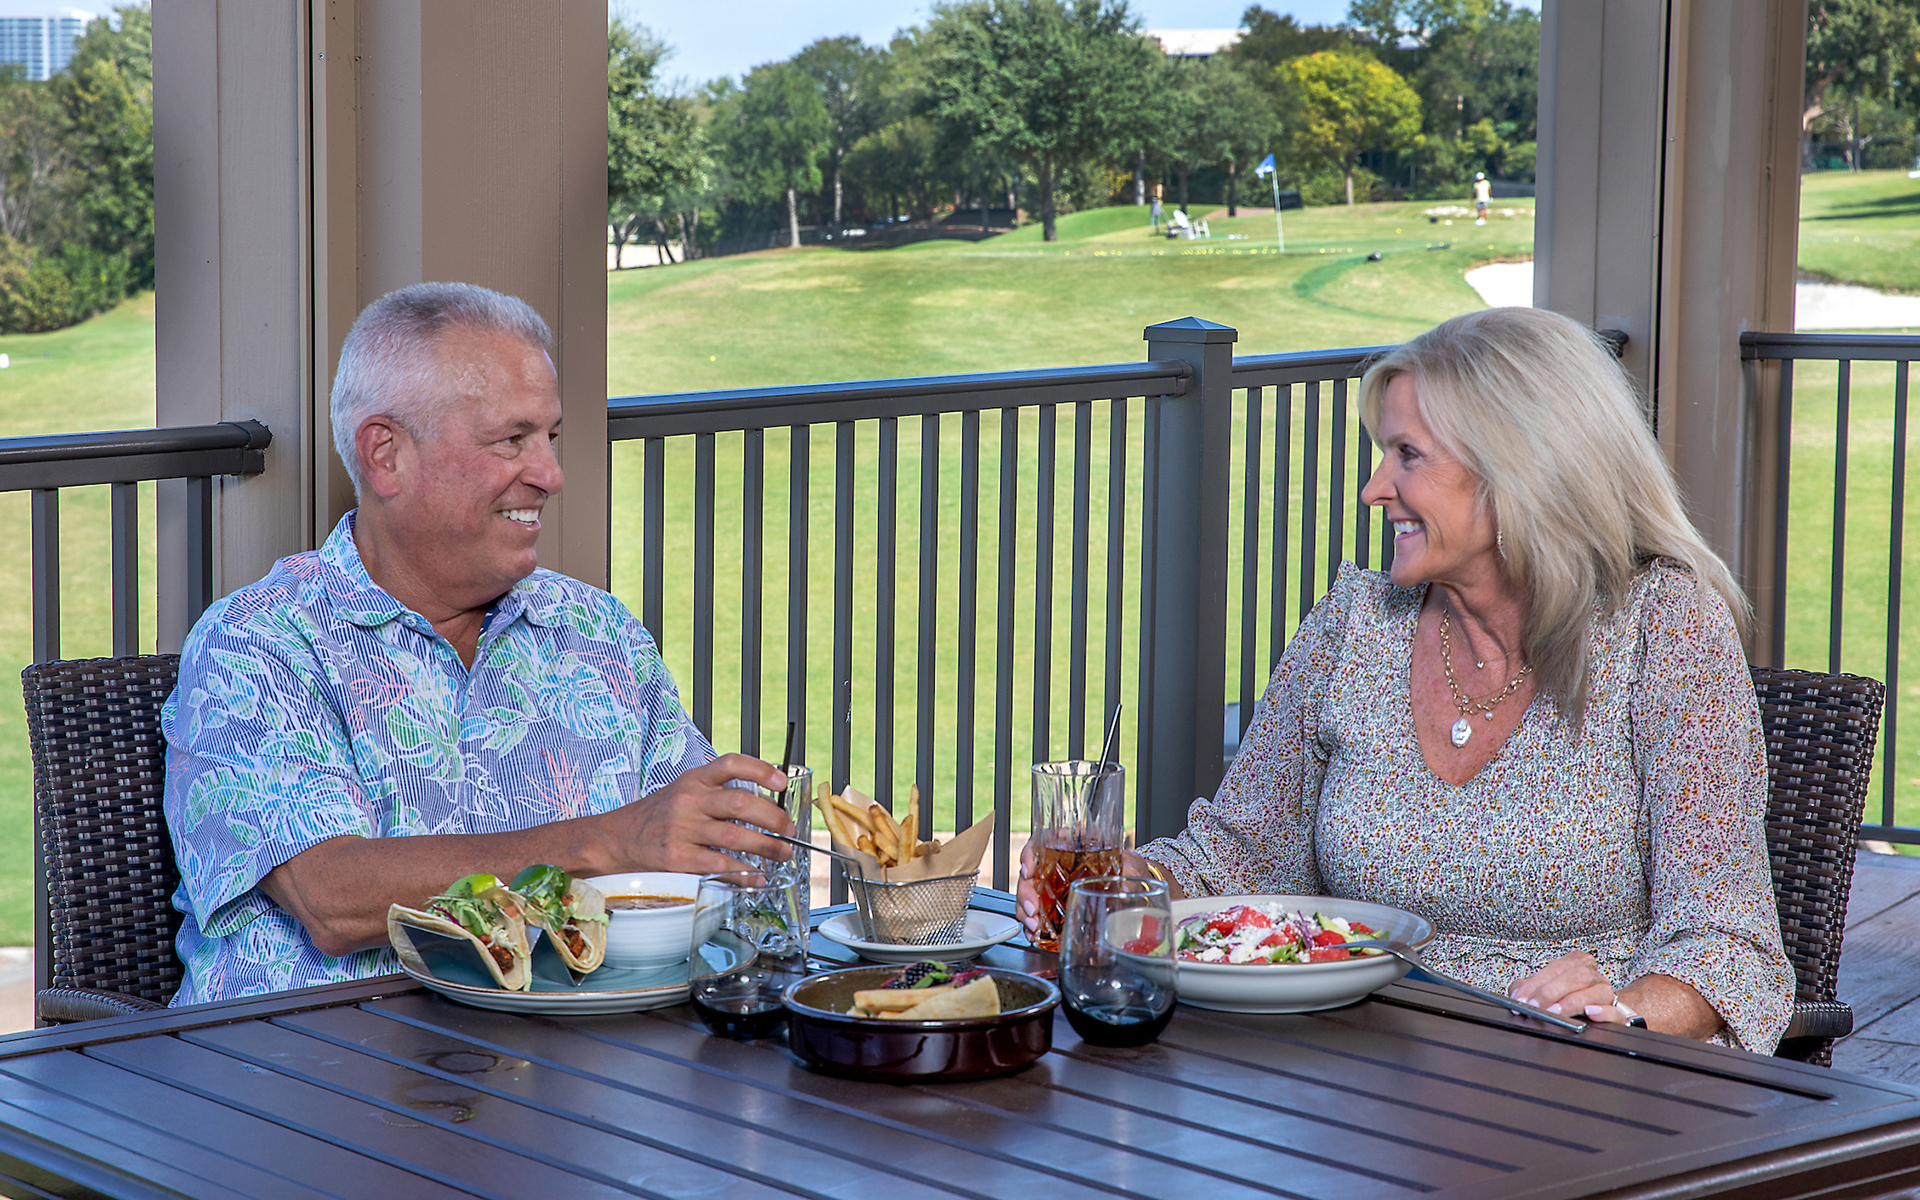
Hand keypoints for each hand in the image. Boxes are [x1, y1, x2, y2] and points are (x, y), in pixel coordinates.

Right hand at [595, 754, 795, 876]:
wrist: (615, 839)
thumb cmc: (657, 816)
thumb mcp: (683, 792)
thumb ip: (716, 794)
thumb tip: (764, 807)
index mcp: (694, 779)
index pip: (731, 764)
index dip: (760, 769)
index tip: (781, 781)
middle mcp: (688, 800)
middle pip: (740, 803)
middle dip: (773, 818)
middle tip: (790, 830)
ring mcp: (681, 829)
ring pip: (734, 836)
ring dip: (766, 847)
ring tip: (782, 854)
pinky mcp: (676, 858)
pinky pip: (718, 865)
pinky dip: (743, 873)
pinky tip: (756, 876)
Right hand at [1015, 845, 1181, 939]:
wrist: (1133, 885)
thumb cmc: (1129, 868)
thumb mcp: (1130, 866)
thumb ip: (1129, 876)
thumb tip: (1127, 891)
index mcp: (1072, 846)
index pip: (1041, 841)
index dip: (1029, 854)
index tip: (1029, 870)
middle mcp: (1057, 865)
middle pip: (1028, 873)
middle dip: (1025, 893)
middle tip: (1032, 909)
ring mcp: (1054, 886)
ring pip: (1027, 894)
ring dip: (1025, 911)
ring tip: (1033, 926)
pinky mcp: (1055, 906)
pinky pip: (1035, 913)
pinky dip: (1031, 925)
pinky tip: (1034, 934)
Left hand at [1508, 951, 1623, 1023]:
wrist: (1600, 1011)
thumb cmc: (1569, 997)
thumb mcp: (1546, 988)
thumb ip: (1529, 988)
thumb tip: (1515, 994)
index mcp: (1576, 962)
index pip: (1556, 967)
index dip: (1536, 984)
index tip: (1521, 999)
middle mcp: (1594, 975)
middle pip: (1575, 976)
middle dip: (1551, 992)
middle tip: (1535, 1007)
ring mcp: (1608, 992)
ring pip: (1596, 990)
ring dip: (1572, 1002)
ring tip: (1555, 1012)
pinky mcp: (1619, 1013)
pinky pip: (1615, 1011)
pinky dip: (1602, 1011)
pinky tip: (1589, 1013)